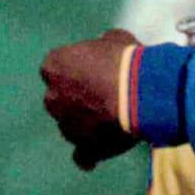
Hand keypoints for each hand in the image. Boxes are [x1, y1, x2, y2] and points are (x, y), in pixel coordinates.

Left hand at [40, 29, 138, 169]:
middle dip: (77, 97)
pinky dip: (88, 153)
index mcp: (54, 66)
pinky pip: (81, 155)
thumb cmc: (128, 60)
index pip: (57, 67)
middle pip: (61, 98)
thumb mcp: (115, 39)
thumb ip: (102, 46)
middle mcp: (52, 97)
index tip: (96, 70)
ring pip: (71, 125)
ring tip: (113, 120)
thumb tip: (105, 47)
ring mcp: (66, 125)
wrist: (142, 93)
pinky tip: (96, 156)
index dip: (77, 69)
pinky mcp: (83, 146)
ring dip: (86, 122)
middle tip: (105, 94)